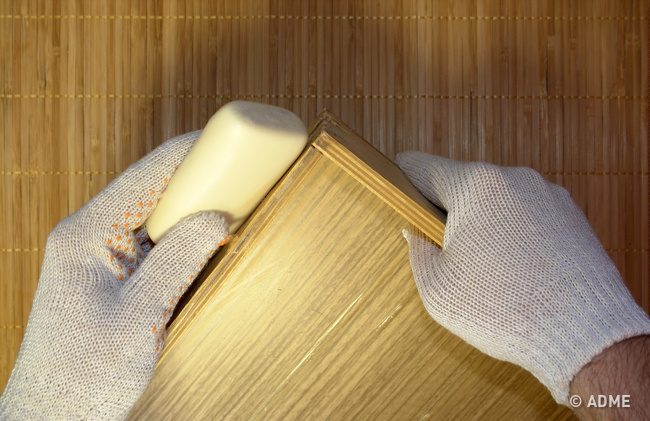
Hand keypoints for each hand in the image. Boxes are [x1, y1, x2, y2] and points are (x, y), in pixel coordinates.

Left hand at [0, 131, 228, 418]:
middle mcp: (89, 234)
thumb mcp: (142, 315)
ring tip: (233, 205)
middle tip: (242, 175)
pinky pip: (152, 240)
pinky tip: (205, 243)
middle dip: (197, 179)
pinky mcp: (111, 272)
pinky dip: (182, 236)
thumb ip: (180, 260)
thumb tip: (218, 217)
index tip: (230, 141)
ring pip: (153, 214)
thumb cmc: (87, 373)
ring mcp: (98, 253)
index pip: (146, 176)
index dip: (189, 154)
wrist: (57, 415)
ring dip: (191, 209)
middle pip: (151, 189)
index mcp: (86, 234)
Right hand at [396, 151, 649, 405]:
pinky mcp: (572, 215)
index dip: (401, 182)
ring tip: (491, 272)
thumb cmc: (505, 311)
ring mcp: (549, 194)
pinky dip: (514, 236)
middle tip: (450, 256)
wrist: (586, 336)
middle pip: (462, 186)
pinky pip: (527, 216)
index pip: (421, 167)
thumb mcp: (437, 289)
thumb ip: (417, 250)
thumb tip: (416, 232)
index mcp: (477, 186)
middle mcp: (515, 178)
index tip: (398, 199)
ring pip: (496, 202)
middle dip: (448, 214)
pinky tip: (518, 272)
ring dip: (484, 226)